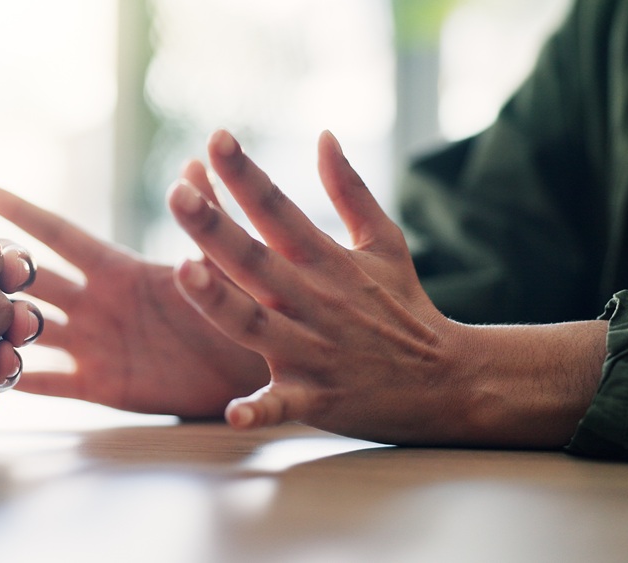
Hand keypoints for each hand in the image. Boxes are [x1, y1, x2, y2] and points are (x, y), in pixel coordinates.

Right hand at [0, 169, 268, 418]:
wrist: (256, 368)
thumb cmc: (244, 305)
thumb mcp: (223, 261)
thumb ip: (205, 218)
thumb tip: (197, 162)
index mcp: (119, 268)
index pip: (59, 235)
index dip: (22, 212)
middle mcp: (97, 301)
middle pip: (32, 279)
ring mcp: (95, 343)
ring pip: (31, 328)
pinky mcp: (102, 383)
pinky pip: (53, 383)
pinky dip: (20, 382)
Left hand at [168, 130, 603, 446]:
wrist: (450, 382)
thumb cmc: (405, 307)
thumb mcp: (386, 243)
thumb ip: (350, 190)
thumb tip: (324, 134)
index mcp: (325, 261)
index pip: (277, 209)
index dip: (245, 175)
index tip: (215, 137)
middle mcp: (313, 301)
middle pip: (255, 260)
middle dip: (214, 228)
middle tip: (177, 193)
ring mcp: (313, 350)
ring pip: (254, 325)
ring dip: (218, 301)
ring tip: (182, 272)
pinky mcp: (317, 397)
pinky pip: (283, 405)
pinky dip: (261, 410)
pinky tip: (234, 413)